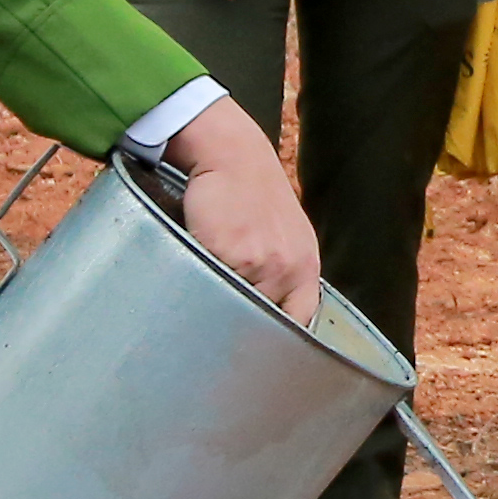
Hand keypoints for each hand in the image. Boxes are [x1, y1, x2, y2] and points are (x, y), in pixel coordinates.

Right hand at [160, 97, 326, 320]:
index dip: (279, 337)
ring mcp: (266, 264)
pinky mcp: (237, 255)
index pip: (301, 320)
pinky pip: (215, 290)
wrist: (229, 153)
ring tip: (202, 296)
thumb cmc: (247, 191)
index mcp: (306, 265)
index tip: (260, 345)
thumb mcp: (281, 233)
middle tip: (226, 332)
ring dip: (219, 307)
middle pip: (269, 322)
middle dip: (246, 327)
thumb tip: (261, 316)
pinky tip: (192, 275)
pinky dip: (201, 288)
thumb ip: (279, 272)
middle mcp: (292, 267)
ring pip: (239, 310)